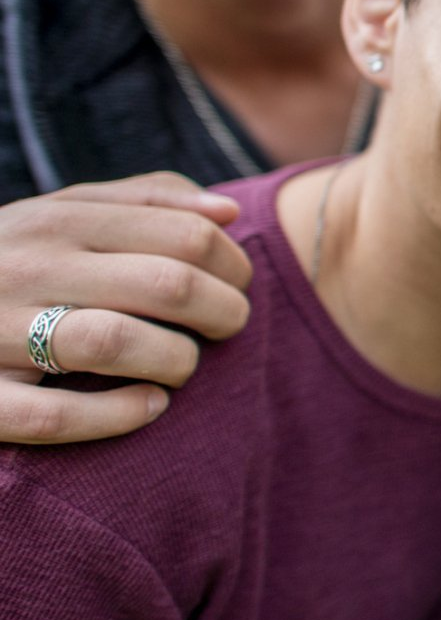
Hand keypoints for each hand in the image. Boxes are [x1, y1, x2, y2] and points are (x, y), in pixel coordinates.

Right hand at [0, 175, 251, 443]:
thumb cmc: (10, 260)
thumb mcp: (62, 214)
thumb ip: (145, 202)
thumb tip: (228, 212)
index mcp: (54, 221)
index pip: (184, 235)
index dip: (233, 265)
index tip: (238, 285)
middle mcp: (25, 269)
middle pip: (167, 286)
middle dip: (223, 312)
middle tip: (228, 327)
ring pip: (117, 343)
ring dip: (177, 360)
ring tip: (183, 365)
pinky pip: (58, 416)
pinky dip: (119, 414)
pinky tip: (151, 406)